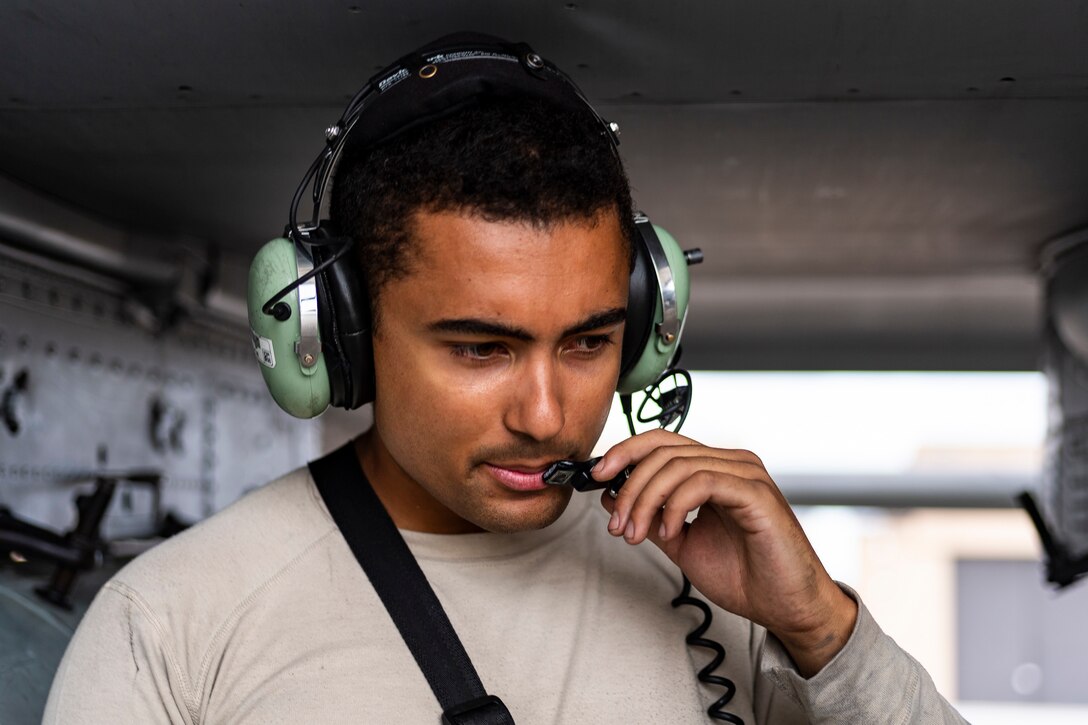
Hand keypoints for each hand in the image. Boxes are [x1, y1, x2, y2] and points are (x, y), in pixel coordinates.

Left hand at [594, 429, 857, 676]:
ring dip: (646, 500)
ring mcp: (745, 474)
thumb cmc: (745, 575)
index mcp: (714, 469)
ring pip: (678, 465)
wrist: (786, 607)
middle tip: (615, 522)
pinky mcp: (755, 492)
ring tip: (634, 534)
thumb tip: (612, 495)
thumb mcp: (682, 543)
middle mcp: (731, 463)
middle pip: (663, 449)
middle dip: (629, 483)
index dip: (624, 452)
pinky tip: (670, 533)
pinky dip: (675, 506)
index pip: (661, 442)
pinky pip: (702, 481)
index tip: (596, 477)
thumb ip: (651, 517)